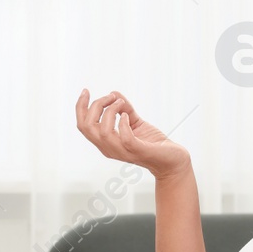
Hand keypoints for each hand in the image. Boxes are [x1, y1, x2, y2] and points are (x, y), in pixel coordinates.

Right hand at [75, 89, 191, 178]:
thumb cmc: (153, 144)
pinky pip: (124, 138)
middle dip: (95, 106)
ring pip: (103, 132)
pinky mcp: (138, 151)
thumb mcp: (136, 122)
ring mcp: (123, 151)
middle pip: (87, 127)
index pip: (83, 125)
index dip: (80, 107)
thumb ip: (125, 109)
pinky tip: (128, 116)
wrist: (172, 160)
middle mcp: (109, 148)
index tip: (86, 91)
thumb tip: (114, 93)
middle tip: (110, 97)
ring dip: (110, 111)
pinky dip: (123, 123)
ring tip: (121, 103)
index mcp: (105, 142)